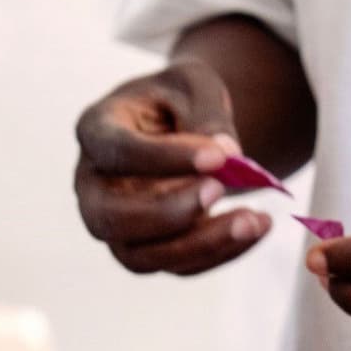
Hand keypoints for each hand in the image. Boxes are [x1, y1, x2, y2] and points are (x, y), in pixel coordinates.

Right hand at [74, 60, 271, 275]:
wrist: (180, 126)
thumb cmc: (179, 99)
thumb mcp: (195, 84)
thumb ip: (208, 112)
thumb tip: (228, 155)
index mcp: (96, 131)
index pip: (116, 153)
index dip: (164, 159)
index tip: (219, 156)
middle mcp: (92, 186)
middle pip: (110, 218)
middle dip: (168, 212)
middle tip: (221, 189)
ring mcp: (115, 225)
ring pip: (139, 256)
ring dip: (199, 244)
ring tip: (254, 220)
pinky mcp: (145, 250)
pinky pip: (175, 266)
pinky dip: (219, 253)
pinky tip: (257, 226)